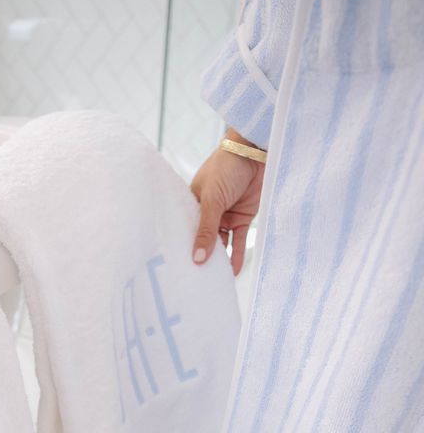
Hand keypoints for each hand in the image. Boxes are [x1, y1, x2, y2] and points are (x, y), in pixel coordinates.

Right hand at [191, 130, 264, 274]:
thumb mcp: (212, 200)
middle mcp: (207, 211)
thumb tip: (197, 260)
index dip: (181, 247)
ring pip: (220, 243)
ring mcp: (225, 215)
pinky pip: (238, 240)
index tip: (176, 269)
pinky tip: (233, 272)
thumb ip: (206, 231)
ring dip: (219, 260)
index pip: (185, 230)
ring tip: (213, 281)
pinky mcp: (243, 218)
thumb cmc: (227, 168)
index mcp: (193, 203)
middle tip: (193, 281)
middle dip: (200, 257)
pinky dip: (236, 255)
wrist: (256, 152)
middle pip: (202, 239)